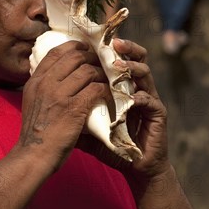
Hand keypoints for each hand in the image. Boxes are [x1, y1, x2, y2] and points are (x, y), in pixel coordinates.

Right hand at [19, 40, 109, 172]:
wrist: (33, 156)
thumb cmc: (35, 135)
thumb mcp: (32, 103)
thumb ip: (43, 89)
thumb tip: (58, 79)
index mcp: (35, 81)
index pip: (56, 52)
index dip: (74, 46)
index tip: (85, 49)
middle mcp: (46, 84)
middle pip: (75, 57)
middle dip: (92, 58)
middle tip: (102, 65)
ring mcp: (60, 95)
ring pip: (88, 71)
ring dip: (102, 74)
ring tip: (108, 81)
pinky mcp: (74, 108)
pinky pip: (96, 89)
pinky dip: (106, 90)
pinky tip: (109, 96)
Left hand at [77, 39, 170, 181]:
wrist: (134, 166)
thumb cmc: (112, 145)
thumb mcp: (87, 128)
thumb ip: (74, 115)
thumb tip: (50, 107)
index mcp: (121, 87)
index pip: (116, 61)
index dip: (107, 50)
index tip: (93, 42)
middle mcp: (136, 88)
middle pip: (135, 58)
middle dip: (125, 48)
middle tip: (113, 43)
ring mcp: (149, 99)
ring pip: (145, 73)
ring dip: (132, 68)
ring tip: (119, 66)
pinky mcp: (158, 114)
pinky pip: (151, 100)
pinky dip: (140, 97)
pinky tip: (131, 97)